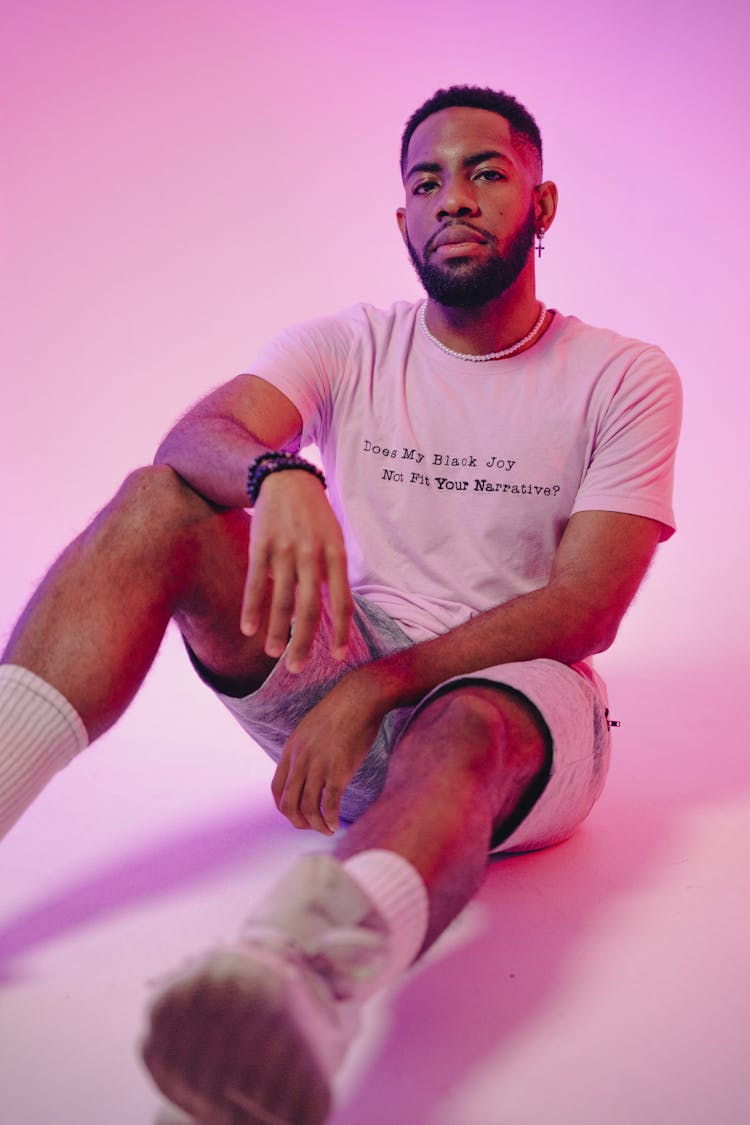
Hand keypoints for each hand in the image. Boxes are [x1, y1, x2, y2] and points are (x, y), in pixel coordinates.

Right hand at [241, 469, 351, 671]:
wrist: (286, 478)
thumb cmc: (314, 515)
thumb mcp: (333, 537)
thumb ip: (331, 572)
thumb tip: (330, 610)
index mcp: (335, 554)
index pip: (342, 602)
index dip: (341, 632)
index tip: (338, 656)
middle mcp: (311, 555)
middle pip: (309, 609)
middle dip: (304, 643)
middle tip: (298, 668)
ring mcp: (284, 551)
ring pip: (281, 600)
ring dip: (276, 632)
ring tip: (273, 655)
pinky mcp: (260, 546)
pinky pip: (255, 583)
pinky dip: (252, 608)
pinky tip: (248, 629)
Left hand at [271, 670, 387, 834]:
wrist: (360, 698)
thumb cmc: (341, 711)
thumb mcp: (311, 728)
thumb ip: (304, 749)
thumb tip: (307, 767)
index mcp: (291, 750)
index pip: (277, 789)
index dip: (284, 808)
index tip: (297, 815)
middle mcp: (300, 760)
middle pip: (289, 804)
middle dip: (298, 822)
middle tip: (312, 826)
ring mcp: (318, 766)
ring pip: (308, 808)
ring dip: (316, 825)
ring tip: (327, 829)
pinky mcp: (338, 771)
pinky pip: (329, 805)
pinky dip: (330, 820)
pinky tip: (336, 824)